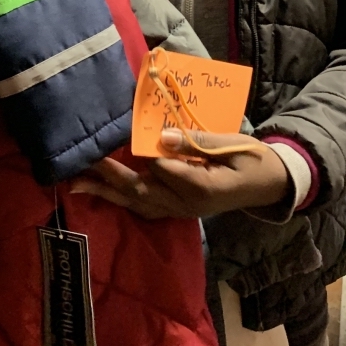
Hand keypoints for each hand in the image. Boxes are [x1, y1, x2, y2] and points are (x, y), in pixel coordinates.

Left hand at [69, 130, 291, 219]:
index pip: (170, 172)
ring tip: (77, 184)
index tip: (125, 140)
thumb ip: (199, 141)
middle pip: (143, 192)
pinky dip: (122, 199)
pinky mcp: (177, 208)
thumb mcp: (234, 145)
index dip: (149, 157)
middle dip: (111, 178)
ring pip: (138, 202)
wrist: (268, 184)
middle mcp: (188, 203)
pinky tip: (102, 192)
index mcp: (205, 187)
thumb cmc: (253, 160)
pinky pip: (145, 206)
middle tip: (83, 165)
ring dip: (107, 193)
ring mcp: (181, 209)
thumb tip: (164, 136)